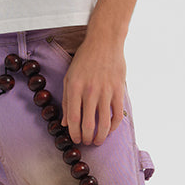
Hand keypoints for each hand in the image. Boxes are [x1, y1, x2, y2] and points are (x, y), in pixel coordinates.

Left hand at [60, 31, 125, 146]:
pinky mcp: (118, 90)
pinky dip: (114, 125)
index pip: (73, 119)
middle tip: (87, 142)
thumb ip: (67, 101)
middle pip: (88, 124)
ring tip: (98, 140)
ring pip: (104, 123)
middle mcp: (90, 91)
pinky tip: (110, 129)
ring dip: (101, 136)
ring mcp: (105, 91)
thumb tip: (65, 123)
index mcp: (75, 88)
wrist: (104, 42)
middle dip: (87, 138)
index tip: (75, 140)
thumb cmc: (84, 59)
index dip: (74, 134)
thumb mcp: (69, 77)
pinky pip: (117, 113)